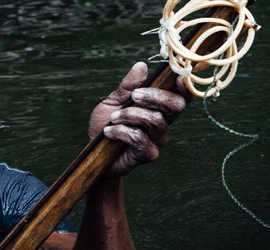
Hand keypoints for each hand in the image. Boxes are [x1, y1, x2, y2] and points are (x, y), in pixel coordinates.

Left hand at [89, 62, 189, 176]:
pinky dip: (121, 131)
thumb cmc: (106, 125)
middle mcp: (163, 123)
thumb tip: (141, 66)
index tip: (178, 78)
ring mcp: (157, 139)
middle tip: (134, 96)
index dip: (185, 87)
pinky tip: (109, 132)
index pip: (180, 96)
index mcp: (158, 108)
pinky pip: (140, 138)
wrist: (95, 154)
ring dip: (130, 115)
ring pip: (155, 120)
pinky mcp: (148, 154)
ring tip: (113, 118)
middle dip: (155, 97)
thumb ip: (127, 86)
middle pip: (176, 106)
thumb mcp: (113, 101)